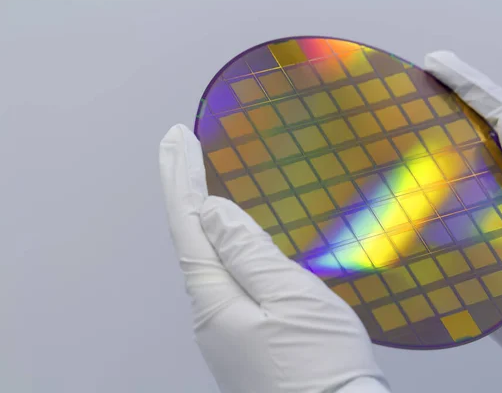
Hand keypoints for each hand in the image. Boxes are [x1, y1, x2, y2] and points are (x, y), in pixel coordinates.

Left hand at [159, 125, 390, 392]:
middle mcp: (213, 314)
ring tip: (195, 180)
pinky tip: (232, 240)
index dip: (180, 179)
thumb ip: (248, 252)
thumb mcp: (289, 297)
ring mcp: (228, 328)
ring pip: (210, 259)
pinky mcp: (248, 337)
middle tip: (178, 147)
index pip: (189, 225)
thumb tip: (212, 212)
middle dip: (185, 188)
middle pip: (192, 238)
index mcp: (217, 300)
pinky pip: (229, 279)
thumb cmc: (321, 368)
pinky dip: (225, 247)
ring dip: (203, 215)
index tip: (173, 140)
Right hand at [424, 52, 501, 392]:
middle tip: (423, 74)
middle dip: (455, 99)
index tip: (437, 65)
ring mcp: (495, 217)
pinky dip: (429, 188)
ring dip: (439, 137)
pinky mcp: (477, 247)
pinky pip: (446, 210)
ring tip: (412, 111)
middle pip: (483, 133)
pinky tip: (411, 179)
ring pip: (464, 167)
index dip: (471, 87)